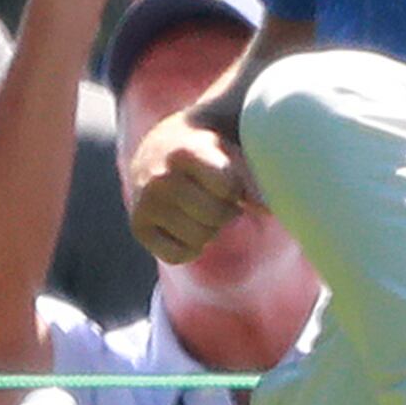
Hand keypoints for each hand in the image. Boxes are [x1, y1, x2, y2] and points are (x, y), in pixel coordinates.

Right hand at [127, 109, 258, 264]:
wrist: (157, 148)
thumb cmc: (207, 149)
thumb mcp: (230, 149)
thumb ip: (252, 175)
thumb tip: (267, 209)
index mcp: (184, 151)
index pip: (227, 186)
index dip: (236, 187)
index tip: (227, 177)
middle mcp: (159, 177)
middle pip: (215, 216)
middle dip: (225, 211)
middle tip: (218, 197)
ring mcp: (145, 203)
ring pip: (199, 239)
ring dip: (210, 229)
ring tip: (202, 208)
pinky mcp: (138, 226)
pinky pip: (178, 256)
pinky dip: (190, 248)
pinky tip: (188, 227)